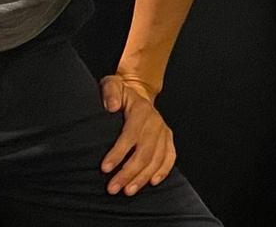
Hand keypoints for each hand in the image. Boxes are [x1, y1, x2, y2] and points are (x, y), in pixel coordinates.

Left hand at [99, 73, 174, 195]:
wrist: (139, 92)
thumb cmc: (122, 92)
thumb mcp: (112, 84)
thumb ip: (110, 92)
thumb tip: (111, 107)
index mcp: (142, 110)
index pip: (130, 135)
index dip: (118, 153)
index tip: (105, 169)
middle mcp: (156, 122)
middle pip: (144, 152)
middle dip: (128, 173)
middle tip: (113, 188)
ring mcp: (164, 131)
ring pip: (157, 158)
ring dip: (143, 177)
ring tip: (128, 191)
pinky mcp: (168, 138)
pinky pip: (170, 156)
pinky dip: (164, 170)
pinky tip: (152, 182)